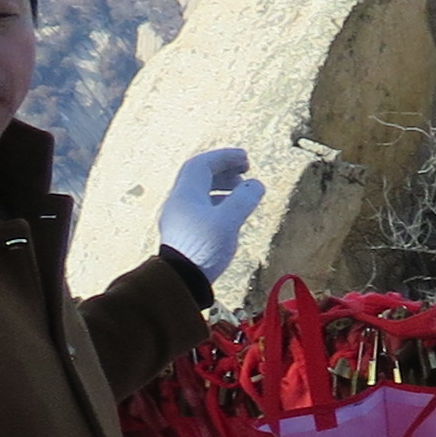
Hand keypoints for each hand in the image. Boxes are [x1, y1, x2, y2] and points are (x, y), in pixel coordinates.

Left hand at [157, 148, 265, 283]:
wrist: (181, 279)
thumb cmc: (204, 247)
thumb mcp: (229, 221)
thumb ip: (243, 199)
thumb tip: (256, 184)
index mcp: (186, 194)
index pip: (202, 164)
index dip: (224, 157)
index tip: (245, 158)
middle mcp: (179, 201)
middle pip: (199, 175)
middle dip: (222, 168)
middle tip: (244, 169)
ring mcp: (179, 216)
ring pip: (199, 190)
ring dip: (221, 184)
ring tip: (241, 188)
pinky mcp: (183, 231)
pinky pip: (200, 205)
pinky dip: (217, 200)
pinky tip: (230, 209)